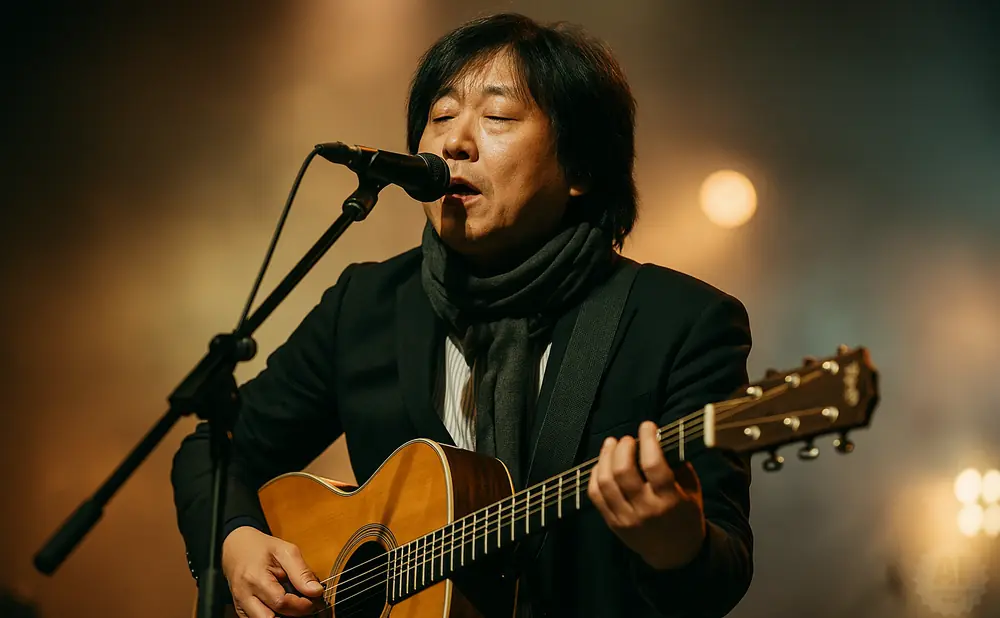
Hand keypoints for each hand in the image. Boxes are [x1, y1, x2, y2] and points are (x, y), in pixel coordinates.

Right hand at [222, 526, 324, 617]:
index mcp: (255, 578)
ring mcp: (240, 605)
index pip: (281, 602)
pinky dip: (273, 616)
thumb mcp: (285, 551)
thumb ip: (301, 572)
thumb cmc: (261, 547)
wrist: (236, 547)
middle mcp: (244, 596)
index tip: (314, 598)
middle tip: (305, 604)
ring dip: (282, 617)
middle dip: (293, 615)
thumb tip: (316, 591)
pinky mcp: (241, 611)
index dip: (302, 605)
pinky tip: (282, 607)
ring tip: (294, 604)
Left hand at [587, 420, 705, 569]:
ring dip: (605, 457)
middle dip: (623, 447)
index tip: (647, 426)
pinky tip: (602, 463)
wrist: (675, 555)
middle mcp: (645, 509)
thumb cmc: (686, 516)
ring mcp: (625, 518)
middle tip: (628, 439)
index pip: (654, 464)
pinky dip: (595, 474)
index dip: (648, 440)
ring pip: (605, 481)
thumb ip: (679, 465)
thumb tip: (660, 438)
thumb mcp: (692, 491)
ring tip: (612, 444)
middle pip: (624, 471)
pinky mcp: (612, 523)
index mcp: (669, 500)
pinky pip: (595, 495)